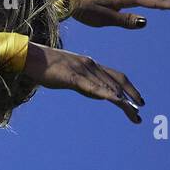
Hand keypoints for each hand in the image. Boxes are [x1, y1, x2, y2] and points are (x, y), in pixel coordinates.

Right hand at [24, 44, 143, 123]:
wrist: (30, 57)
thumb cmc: (47, 67)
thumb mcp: (70, 76)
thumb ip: (85, 84)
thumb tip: (100, 95)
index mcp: (91, 64)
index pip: (117, 76)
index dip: (130, 88)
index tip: (139, 101)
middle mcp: (91, 65)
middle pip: (117, 82)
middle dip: (131, 96)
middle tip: (140, 112)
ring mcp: (82, 70)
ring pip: (107, 85)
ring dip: (122, 100)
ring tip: (133, 111)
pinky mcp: (72, 77)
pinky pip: (92, 86)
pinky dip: (106, 93)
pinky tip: (115, 100)